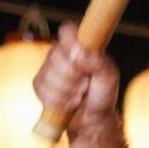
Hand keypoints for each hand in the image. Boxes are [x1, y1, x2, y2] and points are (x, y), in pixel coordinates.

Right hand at [32, 22, 121, 136]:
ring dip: (68, 92)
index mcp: (78, 42)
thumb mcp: (109, 76)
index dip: (71, 44)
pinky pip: (44, 91)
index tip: (80, 58)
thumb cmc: (102, 93)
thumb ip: (98, 61)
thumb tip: (79, 51)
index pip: (68, 30)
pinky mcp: (39, 84)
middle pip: (57, 57)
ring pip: (50, 76)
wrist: (93, 118)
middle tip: (86, 84)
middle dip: (74, 77)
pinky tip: (68, 102)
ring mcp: (47, 67)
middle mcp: (60, 51)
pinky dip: (59, 101)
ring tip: (79, 94)